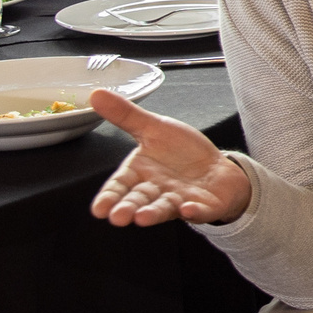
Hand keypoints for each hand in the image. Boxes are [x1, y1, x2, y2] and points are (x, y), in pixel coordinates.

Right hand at [91, 92, 251, 226]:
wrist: (216, 167)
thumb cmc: (181, 152)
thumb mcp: (154, 128)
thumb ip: (126, 116)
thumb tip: (96, 94)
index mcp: (140, 173)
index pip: (120, 186)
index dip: (109, 197)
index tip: (98, 209)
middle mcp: (156, 190)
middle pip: (138, 201)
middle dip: (128, 209)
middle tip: (118, 217)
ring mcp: (179, 200)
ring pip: (164, 209)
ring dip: (153, 214)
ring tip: (142, 218)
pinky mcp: (204, 205)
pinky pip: (200, 210)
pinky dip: (194, 211)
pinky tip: (188, 209)